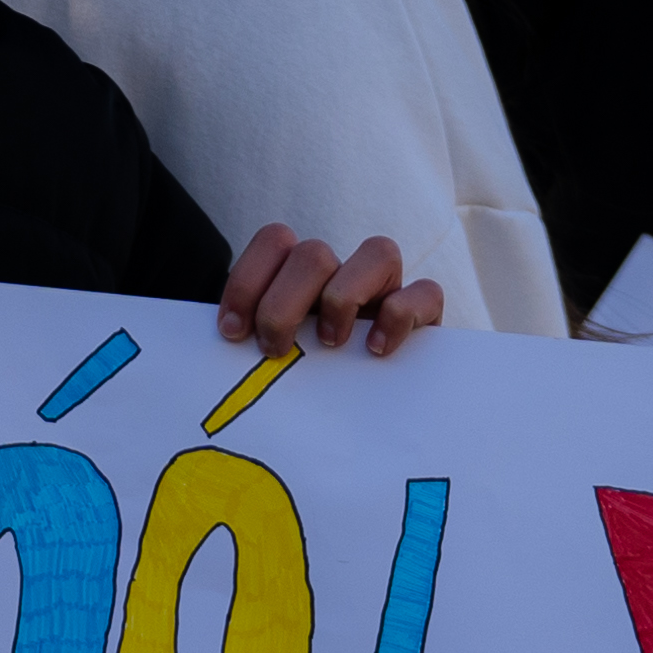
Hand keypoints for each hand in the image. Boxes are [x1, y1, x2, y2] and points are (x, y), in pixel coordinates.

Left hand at [217, 223, 443, 363]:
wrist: (369, 412)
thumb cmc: (307, 377)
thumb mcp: (276, 354)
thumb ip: (256, 340)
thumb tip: (226, 343)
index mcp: (302, 275)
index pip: (274, 241)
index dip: (247, 281)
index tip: (232, 331)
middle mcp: (344, 273)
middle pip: (314, 253)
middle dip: (284, 304)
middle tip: (275, 349)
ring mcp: (387, 290)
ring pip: (379, 252)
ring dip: (344, 298)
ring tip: (329, 343)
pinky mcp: (425, 314)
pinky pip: (426, 292)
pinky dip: (399, 317)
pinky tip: (375, 351)